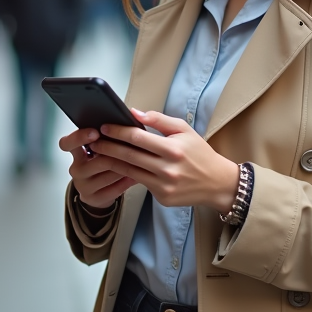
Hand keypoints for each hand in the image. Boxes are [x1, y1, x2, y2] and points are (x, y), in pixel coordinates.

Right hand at [60, 127, 135, 209]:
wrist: (99, 192)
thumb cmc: (101, 165)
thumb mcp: (99, 151)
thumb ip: (105, 139)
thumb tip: (124, 124)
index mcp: (76, 153)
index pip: (67, 143)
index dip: (80, 137)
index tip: (95, 133)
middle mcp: (76, 169)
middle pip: (99, 160)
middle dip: (118, 156)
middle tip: (131, 149)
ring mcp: (83, 186)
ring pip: (110, 174)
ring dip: (127, 167)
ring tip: (138, 162)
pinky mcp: (93, 199)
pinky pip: (116, 189)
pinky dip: (128, 181)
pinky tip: (135, 176)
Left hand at [91, 109, 239, 212]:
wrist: (217, 183)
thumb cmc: (199, 153)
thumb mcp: (184, 130)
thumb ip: (158, 120)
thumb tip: (134, 113)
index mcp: (173, 149)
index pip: (138, 137)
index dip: (118, 132)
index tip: (104, 127)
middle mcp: (168, 169)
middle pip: (129, 156)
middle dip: (108, 147)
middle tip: (94, 141)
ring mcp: (164, 186)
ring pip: (130, 172)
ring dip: (112, 162)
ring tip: (100, 153)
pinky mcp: (163, 198)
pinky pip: (140, 183)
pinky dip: (127, 175)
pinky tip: (117, 167)